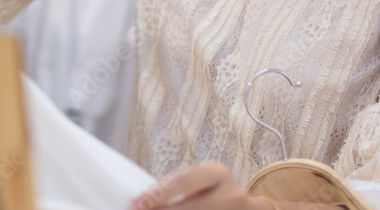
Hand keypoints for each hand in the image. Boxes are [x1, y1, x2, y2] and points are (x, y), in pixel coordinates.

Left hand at [130, 162, 271, 209]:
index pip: (183, 181)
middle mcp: (230, 194)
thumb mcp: (200, 181)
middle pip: (192, 206)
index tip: (136, 203)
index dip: (158, 193)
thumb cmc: (212, 191)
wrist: (243, 208)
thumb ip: (178, 187)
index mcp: (217, 173)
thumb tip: (144, 200)